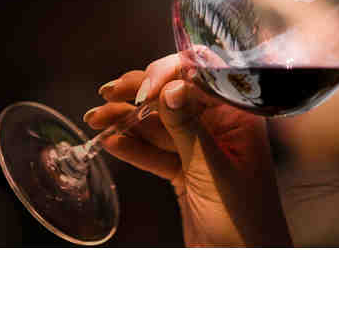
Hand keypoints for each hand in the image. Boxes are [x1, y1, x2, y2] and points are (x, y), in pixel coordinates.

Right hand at [84, 53, 292, 246]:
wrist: (240, 264)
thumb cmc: (243, 219)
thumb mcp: (211, 168)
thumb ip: (188, 127)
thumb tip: (170, 86)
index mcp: (238, 117)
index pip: (202, 76)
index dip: (169, 74)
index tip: (142, 89)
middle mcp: (220, 127)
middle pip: (174, 97)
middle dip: (139, 95)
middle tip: (107, 94)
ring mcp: (200, 149)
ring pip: (160, 125)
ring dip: (127, 120)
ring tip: (95, 118)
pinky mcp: (184, 171)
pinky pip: (155, 152)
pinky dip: (133, 148)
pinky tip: (111, 141)